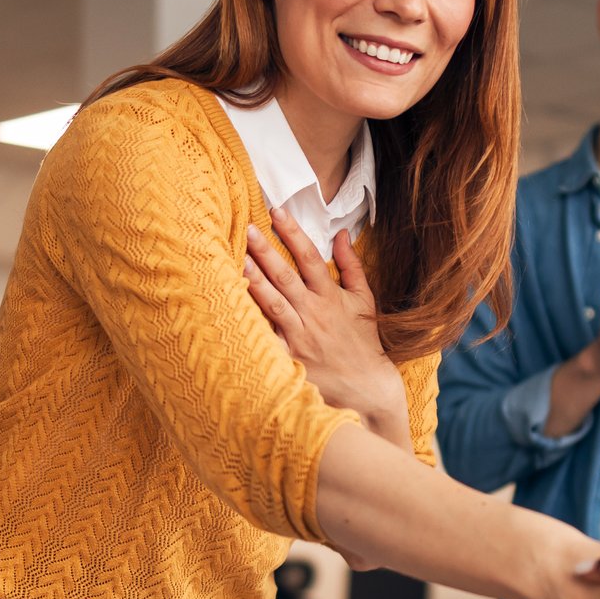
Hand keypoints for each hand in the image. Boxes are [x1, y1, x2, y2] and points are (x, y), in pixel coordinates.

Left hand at [244, 216, 409, 444]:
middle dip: (266, 251)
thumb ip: (350, 265)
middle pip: (286, 277)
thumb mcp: (363, 299)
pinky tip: (232, 307)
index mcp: (330, 296)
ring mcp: (300, 336)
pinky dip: (251, 324)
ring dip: (254, 281)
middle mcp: (314, 313)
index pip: (309, 257)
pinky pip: (266, 337)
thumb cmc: (363, 341)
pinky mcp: (289, 358)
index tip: (277, 210)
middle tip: (248, 228)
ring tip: (236, 259)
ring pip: (273, 303)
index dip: (293, 232)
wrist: (367, 387)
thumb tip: (340, 233)